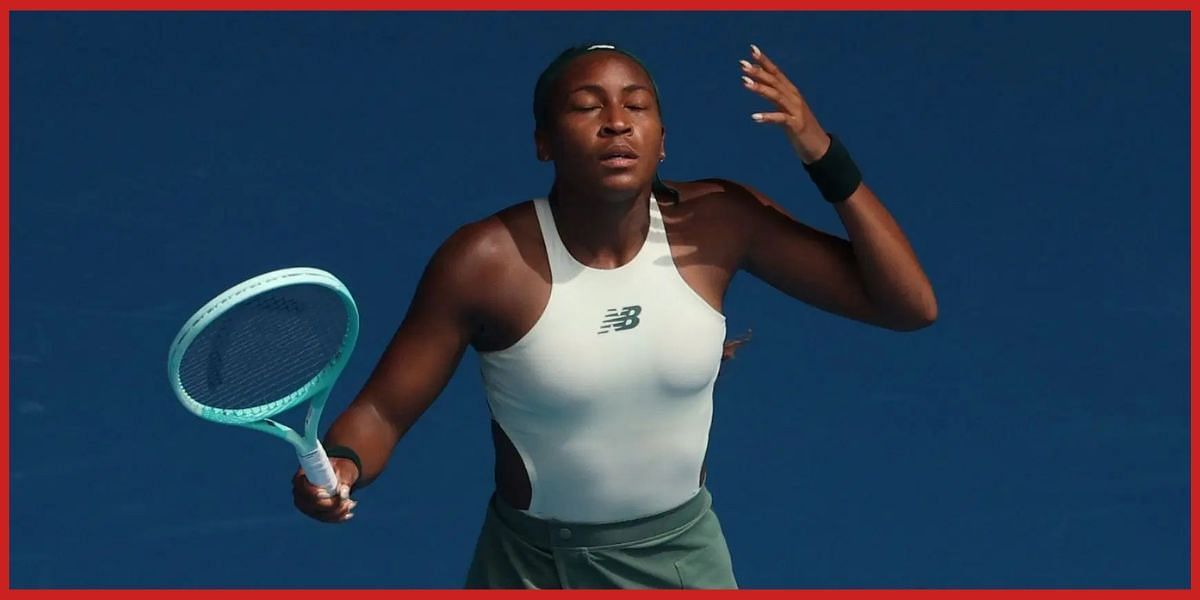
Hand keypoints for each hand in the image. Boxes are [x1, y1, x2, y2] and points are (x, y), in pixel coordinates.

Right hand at [292, 457, 359, 522]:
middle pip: (310, 505)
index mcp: (303, 475)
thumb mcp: (344, 470)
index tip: (326, 494)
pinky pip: (325, 518)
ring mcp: (306, 504)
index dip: (312, 492)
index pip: (300, 486)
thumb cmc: (341, 469)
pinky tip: (349, 513)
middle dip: (329, 505)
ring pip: (319, 514)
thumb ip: (344, 480)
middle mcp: (300, 492)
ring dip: (337, 512)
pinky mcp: (314, 512)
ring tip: (352, 503)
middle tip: (347, 500)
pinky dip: (338, 517)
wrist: (342, 474)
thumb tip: (343, 494)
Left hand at [740, 44, 831, 164]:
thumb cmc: (800, 127)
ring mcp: (796, 111)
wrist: (819, 146)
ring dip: (760, 88)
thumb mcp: (787, 108)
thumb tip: (760, 83)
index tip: (752, 49)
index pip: (777, 72)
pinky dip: (768, 117)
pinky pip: (781, 119)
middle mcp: (794, 97)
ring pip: (776, 96)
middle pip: (775, 81)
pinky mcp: (796, 125)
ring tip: (744, 83)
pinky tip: (754, 117)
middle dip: (759, 72)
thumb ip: (776, 95)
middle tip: (743, 64)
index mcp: (792, 92)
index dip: (765, 61)